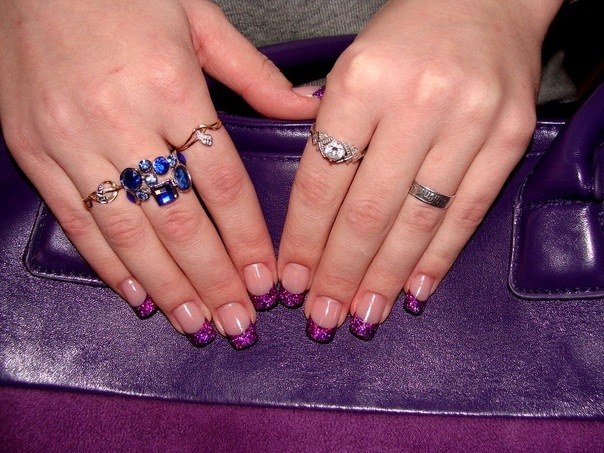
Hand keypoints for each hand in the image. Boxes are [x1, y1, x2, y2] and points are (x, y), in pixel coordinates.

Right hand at [0, 0, 316, 348]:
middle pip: (179, 219)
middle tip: (238, 323)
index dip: (247, 238)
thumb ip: (254, 74)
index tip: (266, 279)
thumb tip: (307, 109)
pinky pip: (76, 220)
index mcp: (168, 86)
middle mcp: (119, 120)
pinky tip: (137, 294)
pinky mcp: (34, 150)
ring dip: (167, 285)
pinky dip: (108, 264)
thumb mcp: (199, 18)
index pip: (222, 182)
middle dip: (213, 279)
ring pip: (127, 232)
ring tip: (196, 323)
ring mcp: (70, 140)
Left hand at [277, 0, 563, 341]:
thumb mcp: (351, 65)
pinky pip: (467, 212)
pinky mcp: (509, 137)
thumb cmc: (406, 36)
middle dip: (340, 273)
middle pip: (368, 210)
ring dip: (385, 277)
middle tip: (321, 317)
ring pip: (416, 220)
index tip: (292, 280)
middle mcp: (417, 101)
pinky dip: (438, 258)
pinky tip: (415, 290)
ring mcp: (470, 121)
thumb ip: (328, 132)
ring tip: (362, 315)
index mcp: (362, 79)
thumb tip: (309, 214)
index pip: (323, 180)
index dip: (304, 239)